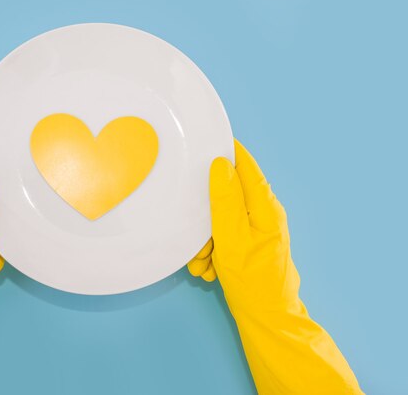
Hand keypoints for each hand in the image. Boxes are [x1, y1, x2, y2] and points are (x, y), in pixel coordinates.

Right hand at [187, 140, 361, 393]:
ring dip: (204, 238)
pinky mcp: (247, 245)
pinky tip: (208, 268)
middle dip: (204, 213)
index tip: (204, 142)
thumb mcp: (232, 237)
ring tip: (202, 260)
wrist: (266, 318)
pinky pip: (222, 236)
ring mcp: (255, 230)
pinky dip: (211, 250)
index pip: (245, 165)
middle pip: (227, 194)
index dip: (226, 151)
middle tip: (194, 234)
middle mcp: (262, 214)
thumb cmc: (252, 280)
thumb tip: (221, 164)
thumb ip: (226, 199)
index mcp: (264, 206)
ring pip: (220, 218)